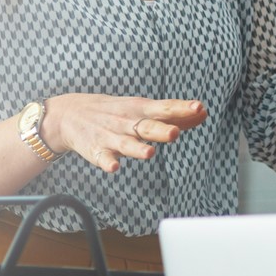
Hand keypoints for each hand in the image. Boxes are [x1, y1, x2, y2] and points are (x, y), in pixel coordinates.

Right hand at [42, 95, 207, 173]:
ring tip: (149, 153)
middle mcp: (127, 122)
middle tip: (175, 133)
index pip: (164, 108)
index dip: (181, 108)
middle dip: (160, 130)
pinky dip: (107, 162)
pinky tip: (114, 167)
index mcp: (141, 110)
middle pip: (146, 127)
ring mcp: (111, 137)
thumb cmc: (118, 112)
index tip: (199, 108)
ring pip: (126, 144)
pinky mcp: (96, 150)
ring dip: (137, 149)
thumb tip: (203, 114)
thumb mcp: (144, 108)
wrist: (71, 113)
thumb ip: (174, 115)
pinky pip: (102, 158)